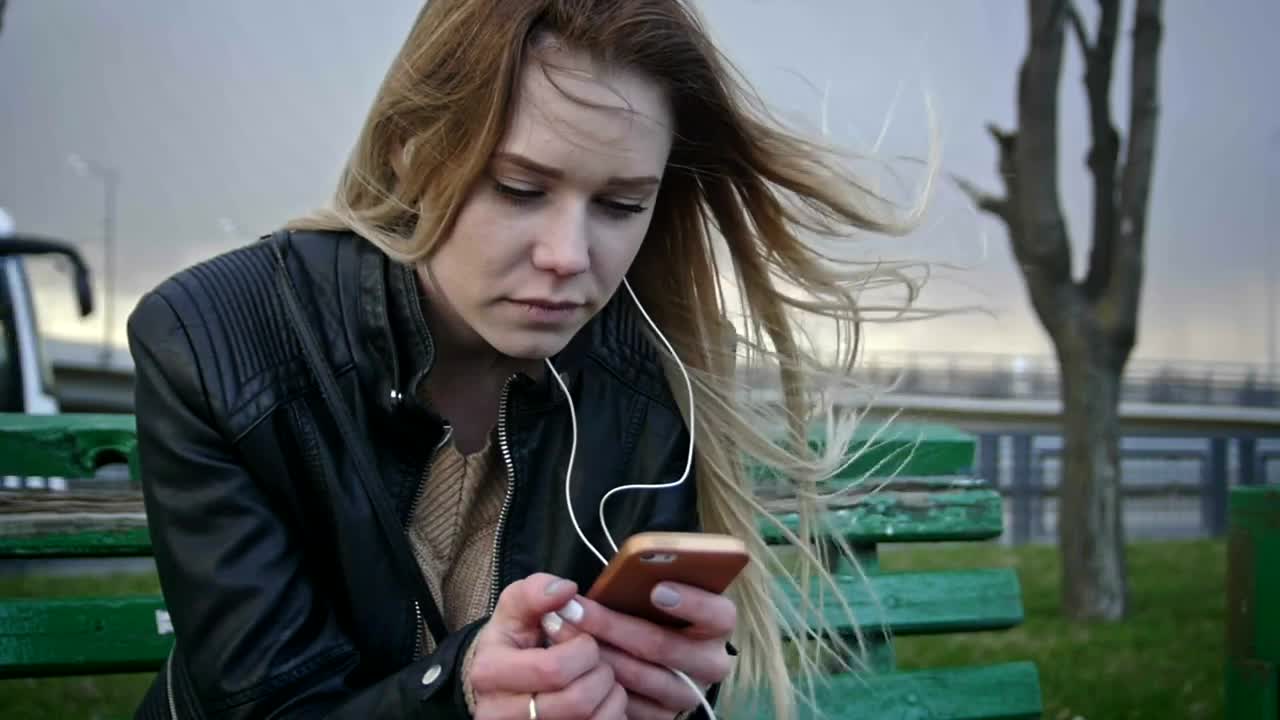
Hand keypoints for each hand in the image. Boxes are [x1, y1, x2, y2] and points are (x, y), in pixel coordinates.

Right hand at [465, 573, 626, 719]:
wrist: (499, 685)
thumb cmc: (513, 642)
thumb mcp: (514, 609)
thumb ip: (536, 591)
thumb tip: (566, 590)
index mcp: (490, 673)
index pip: (553, 669)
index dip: (583, 650)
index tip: (583, 640)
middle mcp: (500, 715)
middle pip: (578, 701)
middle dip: (601, 674)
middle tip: (596, 662)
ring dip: (610, 697)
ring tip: (599, 680)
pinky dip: (612, 715)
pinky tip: (600, 702)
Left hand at [545, 582, 735, 718]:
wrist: (645, 649)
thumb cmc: (648, 608)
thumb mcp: (653, 587)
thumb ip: (643, 575)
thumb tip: (623, 568)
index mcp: (718, 624)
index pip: (720, 615)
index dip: (692, 602)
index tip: (656, 589)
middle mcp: (711, 662)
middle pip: (665, 646)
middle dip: (614, 626)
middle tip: (577, 609)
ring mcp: (689, 693)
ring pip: (642, 676)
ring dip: (598, 653)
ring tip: (562, 631)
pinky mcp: (665, 716)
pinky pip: (630, 703)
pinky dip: (600, 681)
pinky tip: (574, 662)